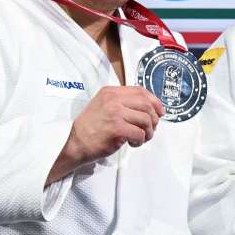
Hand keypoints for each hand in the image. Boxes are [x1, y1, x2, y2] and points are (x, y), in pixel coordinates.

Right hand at [48, 86, 163, 183]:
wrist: (75, 143)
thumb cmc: (90, 128)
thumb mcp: (104, 106)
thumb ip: (123, 103)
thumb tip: (149, 107)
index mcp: (111, 92)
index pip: (141, 91)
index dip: (155, 102)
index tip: (159, 112)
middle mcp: (113, 100)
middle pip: (147, 105)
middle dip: (154, 119)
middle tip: (150, 128)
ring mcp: (115, 113)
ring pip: (146, 120)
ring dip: (148, 132)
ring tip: (141, 138)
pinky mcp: (117, 128)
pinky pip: (140, 133)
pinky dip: (141, 140)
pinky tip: (133, 143)